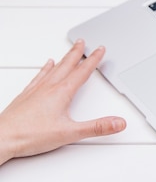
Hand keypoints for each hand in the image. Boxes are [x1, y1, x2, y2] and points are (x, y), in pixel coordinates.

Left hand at [0, 39, 125, 165]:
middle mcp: (48, 88)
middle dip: (77, 53)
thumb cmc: (30, 135)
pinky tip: (47, 66)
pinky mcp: (26, 96)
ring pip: (54, 69)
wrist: (2, 138)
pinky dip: (46, 69)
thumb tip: (118, 122)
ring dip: (64, 58)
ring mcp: (35, 90)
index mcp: (61, 93)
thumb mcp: (70, 133)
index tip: (100, 50)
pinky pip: (39, 77)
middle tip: (83, 42)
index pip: (82, 72)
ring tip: (69, 51)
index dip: (93, 60)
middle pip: (67, 65)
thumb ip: (97, 127)